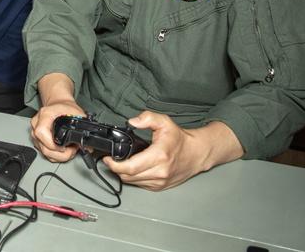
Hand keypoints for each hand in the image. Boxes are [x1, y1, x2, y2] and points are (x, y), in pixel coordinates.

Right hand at [30, 102, 87, 162]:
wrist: (57, 104)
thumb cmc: (64, 107)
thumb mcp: (76, 113)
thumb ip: (83, 128)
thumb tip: (89, 146)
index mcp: (45, 115)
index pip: (41, 132)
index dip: (53, 144)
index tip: (64, 147)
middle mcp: (36, 124)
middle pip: (44, 147)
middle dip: (61, 154)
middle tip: (72, 150)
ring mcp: (34, 132)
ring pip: (44, 152)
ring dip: (59, 156)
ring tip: (69, 149)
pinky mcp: (36, 139)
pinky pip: (44, 152)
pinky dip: (55, 155)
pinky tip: (63, 149)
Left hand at [102, 112, 242, 190]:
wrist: (196, 154)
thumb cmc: (180, 140)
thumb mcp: (164, 122)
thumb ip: (147, 118)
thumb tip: (132, 122)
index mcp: (159, 156)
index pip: (130, 167)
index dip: (114, 165)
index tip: (107, 159)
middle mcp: (160, 172)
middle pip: (128, 176)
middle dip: (116, 168)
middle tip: (111, 159)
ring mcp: (160, 181)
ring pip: (133, 182)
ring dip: (124, 174)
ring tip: (121, 163)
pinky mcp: (160, 186)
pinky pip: (140, 185)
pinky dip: (133, 178)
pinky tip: (133, 169)